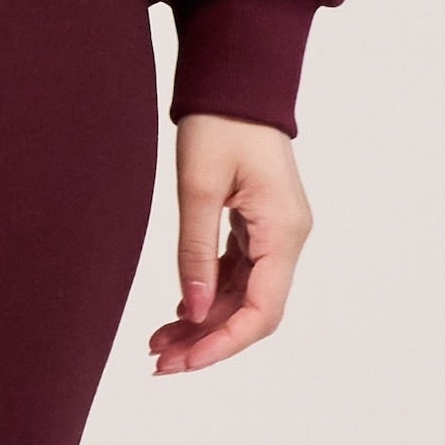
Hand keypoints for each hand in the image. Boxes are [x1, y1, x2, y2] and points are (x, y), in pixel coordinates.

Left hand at [149, 115, 310, 372]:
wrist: (236, 81)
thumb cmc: (220, 123)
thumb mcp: (198, 187)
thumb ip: (195, 252)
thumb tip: (193, 310)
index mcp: (283, 231)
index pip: (262, 311)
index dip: (222, 343)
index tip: (183, 362)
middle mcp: (287, 238)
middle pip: (253, 312)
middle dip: (208, 341)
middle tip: (159, 363)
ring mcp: (275, 234)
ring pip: (243, 297)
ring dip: (204, 323)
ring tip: (158, 344)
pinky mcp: (258, 227)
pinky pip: (238, 275)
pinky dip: (208, 296)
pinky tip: (176, 313)